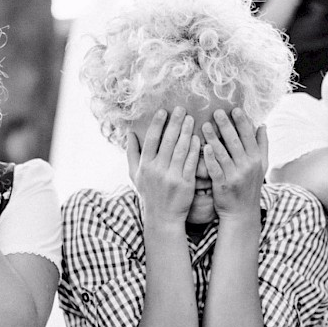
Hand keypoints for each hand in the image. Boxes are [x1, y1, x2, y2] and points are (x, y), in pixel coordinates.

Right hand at [127, 108, 199, 225]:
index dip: (157, 124)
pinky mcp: (186, 184)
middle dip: (175, 123)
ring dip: (186, 132)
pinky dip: (195, 149)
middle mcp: (157, 170)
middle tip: (181, 108)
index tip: (163, 110)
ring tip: (190, 119)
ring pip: (180, 149)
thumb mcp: (135, 175)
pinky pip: (191, 162)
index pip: (151, 140)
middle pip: (167, 141)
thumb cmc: (149, 193)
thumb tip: (129, 133)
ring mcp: (172, 177)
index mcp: (145, 166)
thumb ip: (131, 153)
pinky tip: (199, 138)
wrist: (163, 217)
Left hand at [201, 108, 265, 222]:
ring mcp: (235, 176)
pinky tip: (203, 147)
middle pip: (235, 142)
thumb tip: (262, 124)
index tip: (235, 109)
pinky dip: (209, 158)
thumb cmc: (250, 186)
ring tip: (205, 125)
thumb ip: (262, 145)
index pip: (249, 137)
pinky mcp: (222, 185)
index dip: (242, 122)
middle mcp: (247, 167)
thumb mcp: (262, 166)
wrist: (242, 213)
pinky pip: (215, 169)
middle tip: (217, 111)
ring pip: (223, 153)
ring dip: (214, 138)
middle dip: (226, 126)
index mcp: (257, 159)